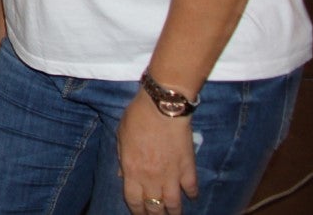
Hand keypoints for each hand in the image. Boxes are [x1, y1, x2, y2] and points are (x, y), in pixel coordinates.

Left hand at [118, 94, 197, 214]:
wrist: (162, 108)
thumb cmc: (137, 118)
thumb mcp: (121, 137)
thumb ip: (122, 158)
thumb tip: (123, 175)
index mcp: (132, 170)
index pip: (134, 200)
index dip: (137, 211)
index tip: (139, 214)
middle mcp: (151, 178)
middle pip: (154, 206)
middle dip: (155, 214)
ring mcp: (172, 175)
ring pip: (174, 204)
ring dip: (174, 211)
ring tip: (174, 214)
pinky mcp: (188, 168)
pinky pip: (191, 188)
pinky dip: (192, 195)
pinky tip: (191, 197)